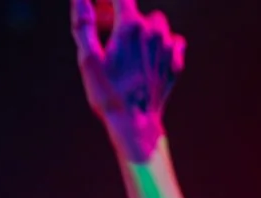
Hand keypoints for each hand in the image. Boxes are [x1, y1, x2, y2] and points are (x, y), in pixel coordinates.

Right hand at [72, 0, 184, 161]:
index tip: (99, 5)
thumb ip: (84, 24)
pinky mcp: (176, 61)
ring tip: (128, 52)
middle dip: (122, 19)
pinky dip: (159, 46)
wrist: (136, 122)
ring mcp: (168, 45)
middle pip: (137, 12)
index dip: (107, 0)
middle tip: (108, 36)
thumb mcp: (88, 59)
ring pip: (156, 25)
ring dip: (142, 32)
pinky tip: (146, 61)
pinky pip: (171, 41)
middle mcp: (154, 30)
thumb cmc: (108, 92)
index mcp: (131, 26)